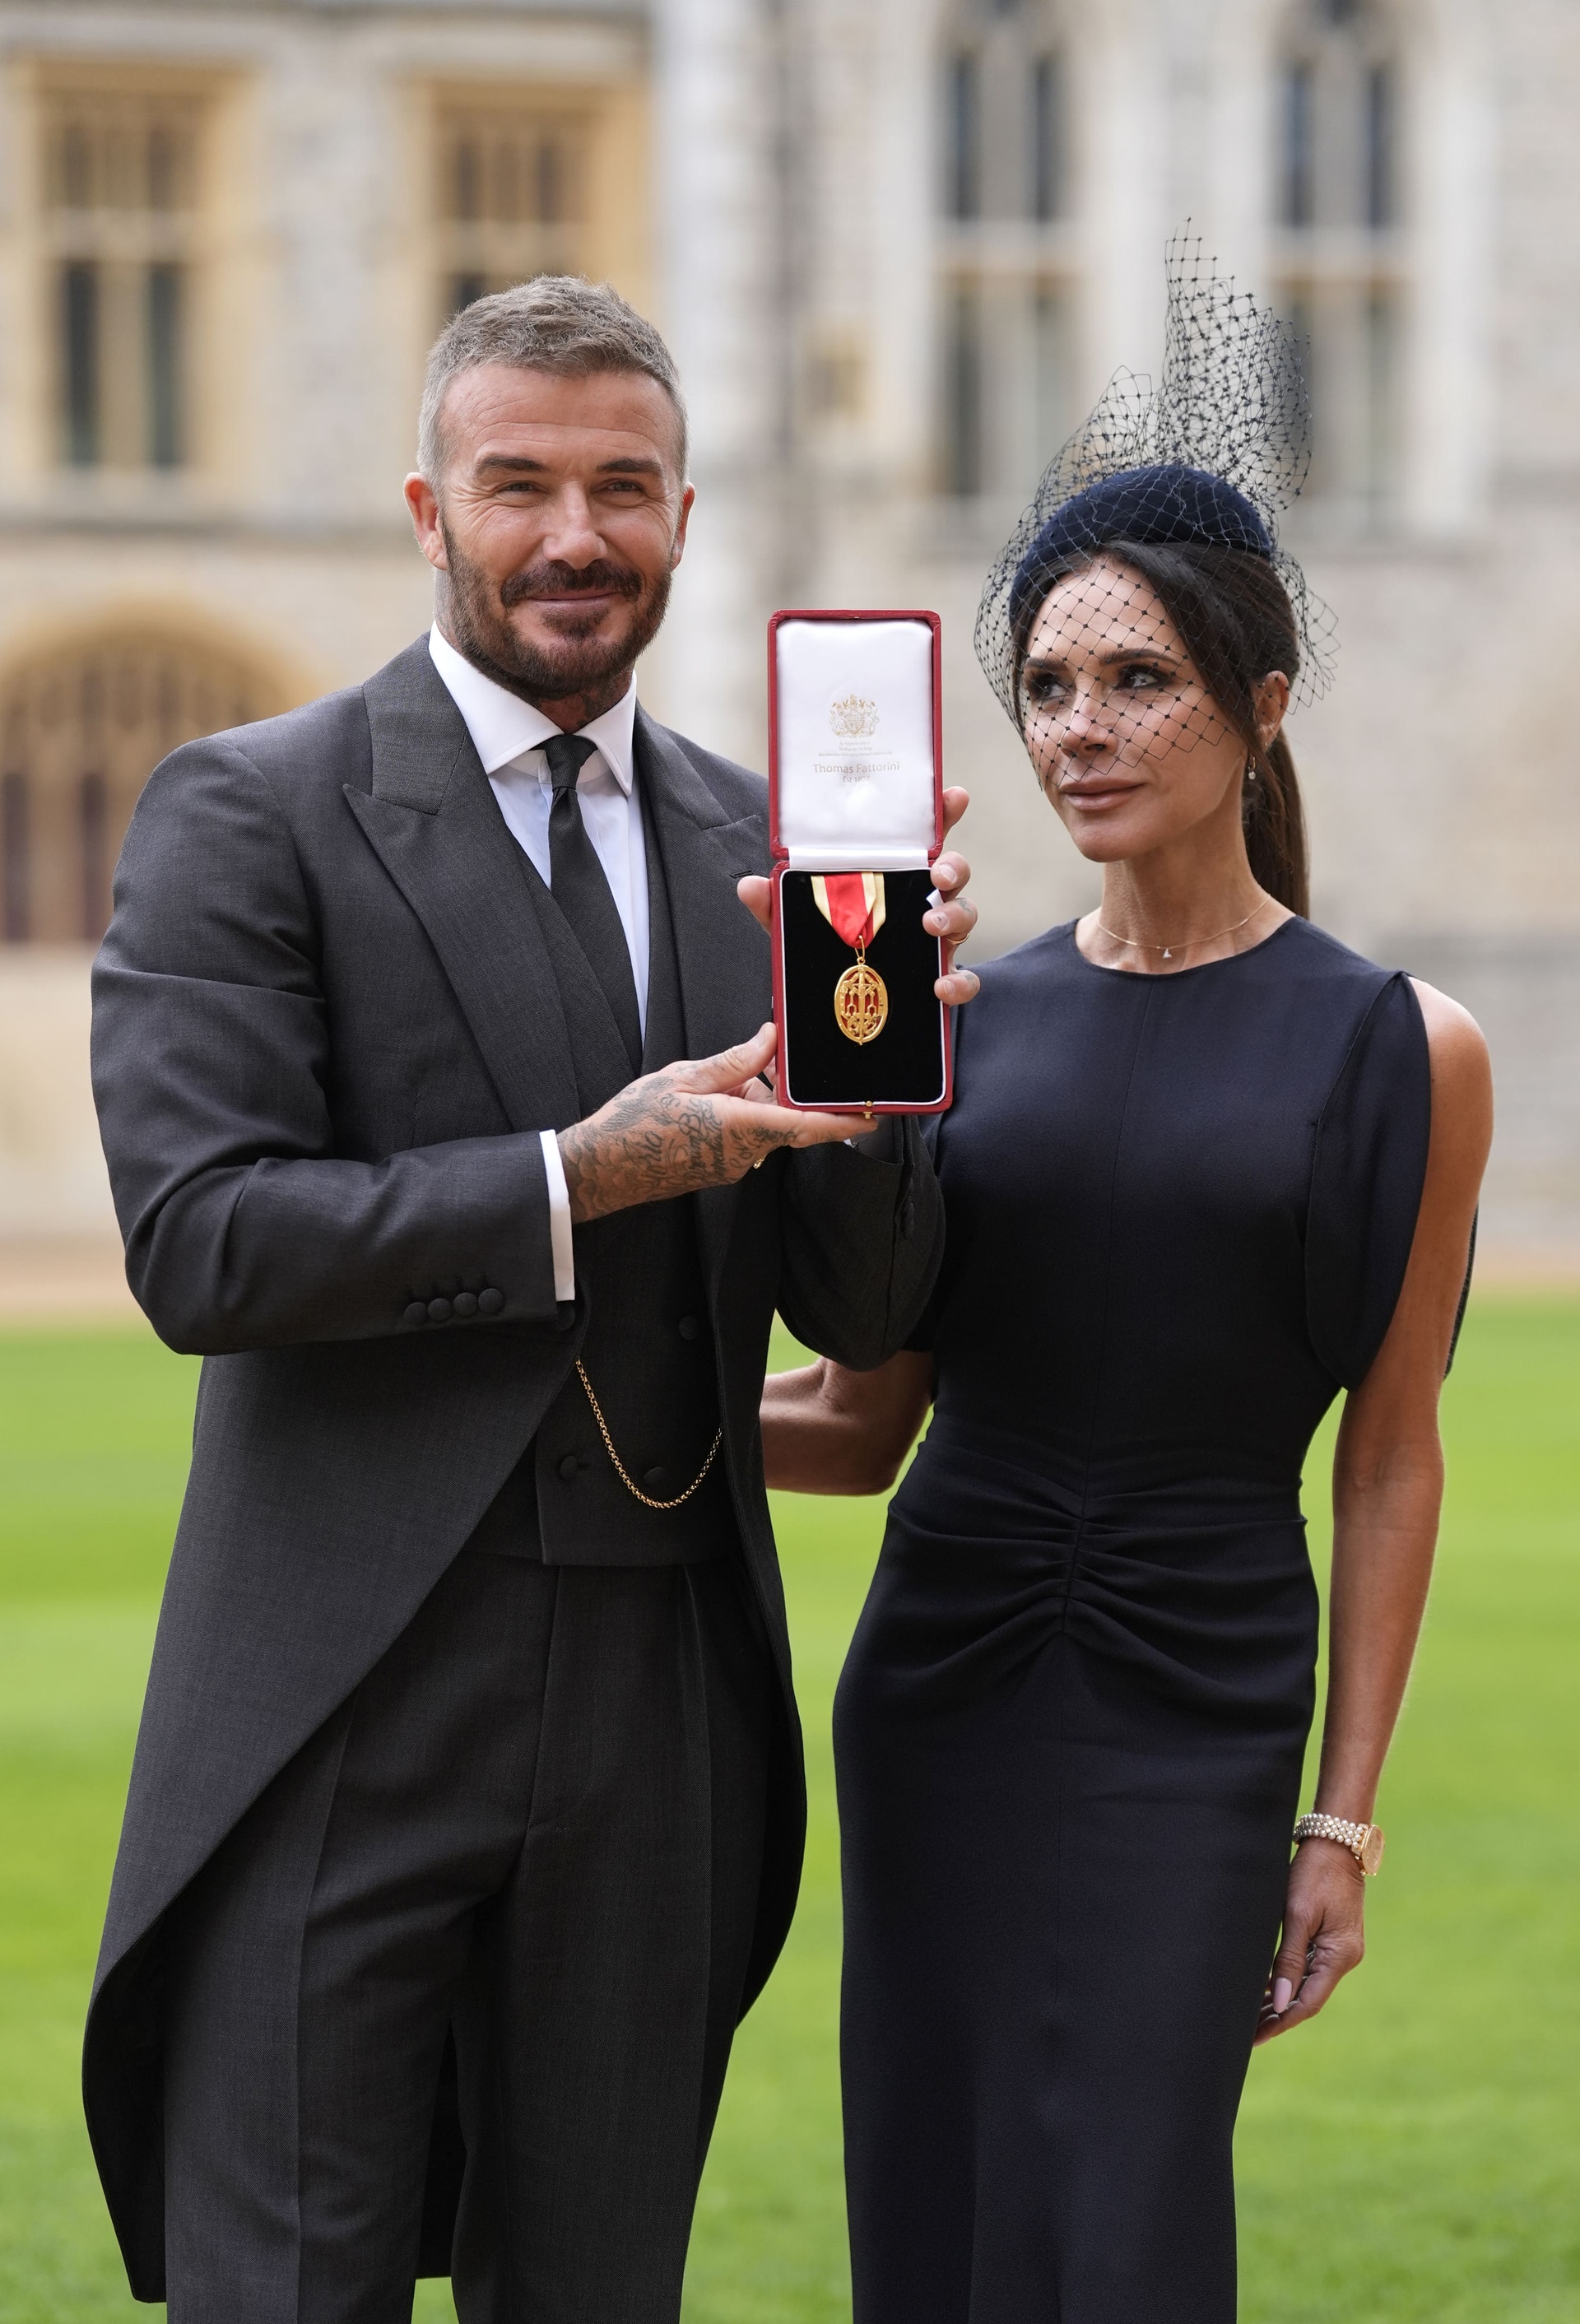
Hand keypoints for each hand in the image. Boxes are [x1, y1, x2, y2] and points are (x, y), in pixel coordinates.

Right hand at [558, 1024, 875, 1223]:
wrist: (601, 1168)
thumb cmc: (634, 1123)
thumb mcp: (683, 1078)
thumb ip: (734, 1061)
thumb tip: (770, 1040)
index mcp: (740, 1127)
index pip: (806, 1125)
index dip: (844, 1121)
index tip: (874, 1114)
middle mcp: (743, 1153)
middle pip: (790, 1120)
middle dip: (795, 1091)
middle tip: (794, 1060)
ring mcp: (731, 1164)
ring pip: (768, 1126)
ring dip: (763, 1098)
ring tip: (741, 1068)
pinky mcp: (719, 1166)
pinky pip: (748, 1136)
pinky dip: (746, 1111)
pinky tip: (723, 1090)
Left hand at [735, 786, 980, 1007]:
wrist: (838, 1005)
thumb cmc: (827, 949)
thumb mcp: (795, 924)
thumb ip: (775, 904)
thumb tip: (750, 885)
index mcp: (892, 876)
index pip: (921, 837)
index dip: (941, 813)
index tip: (954, 796)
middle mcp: (920, 900)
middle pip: (953, 870)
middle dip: (953, 865)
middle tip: (937, 875)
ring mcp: (936, 938)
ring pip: (965, 914)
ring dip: (955, 915)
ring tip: (931, 925)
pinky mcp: (941, 975)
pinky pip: (964, 977)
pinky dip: (959, 981)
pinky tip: (940, 985)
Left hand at [1253, 1838, 1366, 2044]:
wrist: (1336, 1843)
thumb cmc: (1314, 1873)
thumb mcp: (1297, 1914)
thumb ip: (1289, 1959)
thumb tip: (1282, 2001)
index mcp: (1339, 1956)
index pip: (1308, 2003)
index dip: (1281, 2022)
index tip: (1256, 2036)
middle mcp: (1344, 1958)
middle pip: (1308, 1999)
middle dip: (1278, 2017)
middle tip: (1247, 2033)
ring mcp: (1340, 1950)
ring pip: (1308, 1986)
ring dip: (1282, 2001)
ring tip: (1251, 2017)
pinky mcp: (1333, 1939)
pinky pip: (1310, 1969)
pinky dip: (1289, 1981)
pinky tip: (1268, 1990)